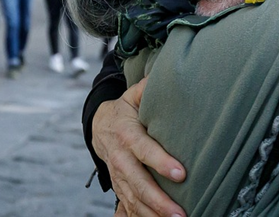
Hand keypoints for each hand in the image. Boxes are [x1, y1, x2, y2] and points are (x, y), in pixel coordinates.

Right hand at [93, 78, 186, 216]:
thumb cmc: (124, 110)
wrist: (98, 126)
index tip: (181, 173)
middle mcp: (120, 157)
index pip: (144, 150)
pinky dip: (140, 217)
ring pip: (133, 199)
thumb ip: (147, 87)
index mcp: (126, 133)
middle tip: (180, 213)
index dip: (161, 162)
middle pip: (138, 182)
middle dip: (158, 200)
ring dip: (152, 213)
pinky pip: (128, 206)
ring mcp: (118, 175)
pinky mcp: (119, 186)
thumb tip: (163, 74)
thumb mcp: (133, 96)